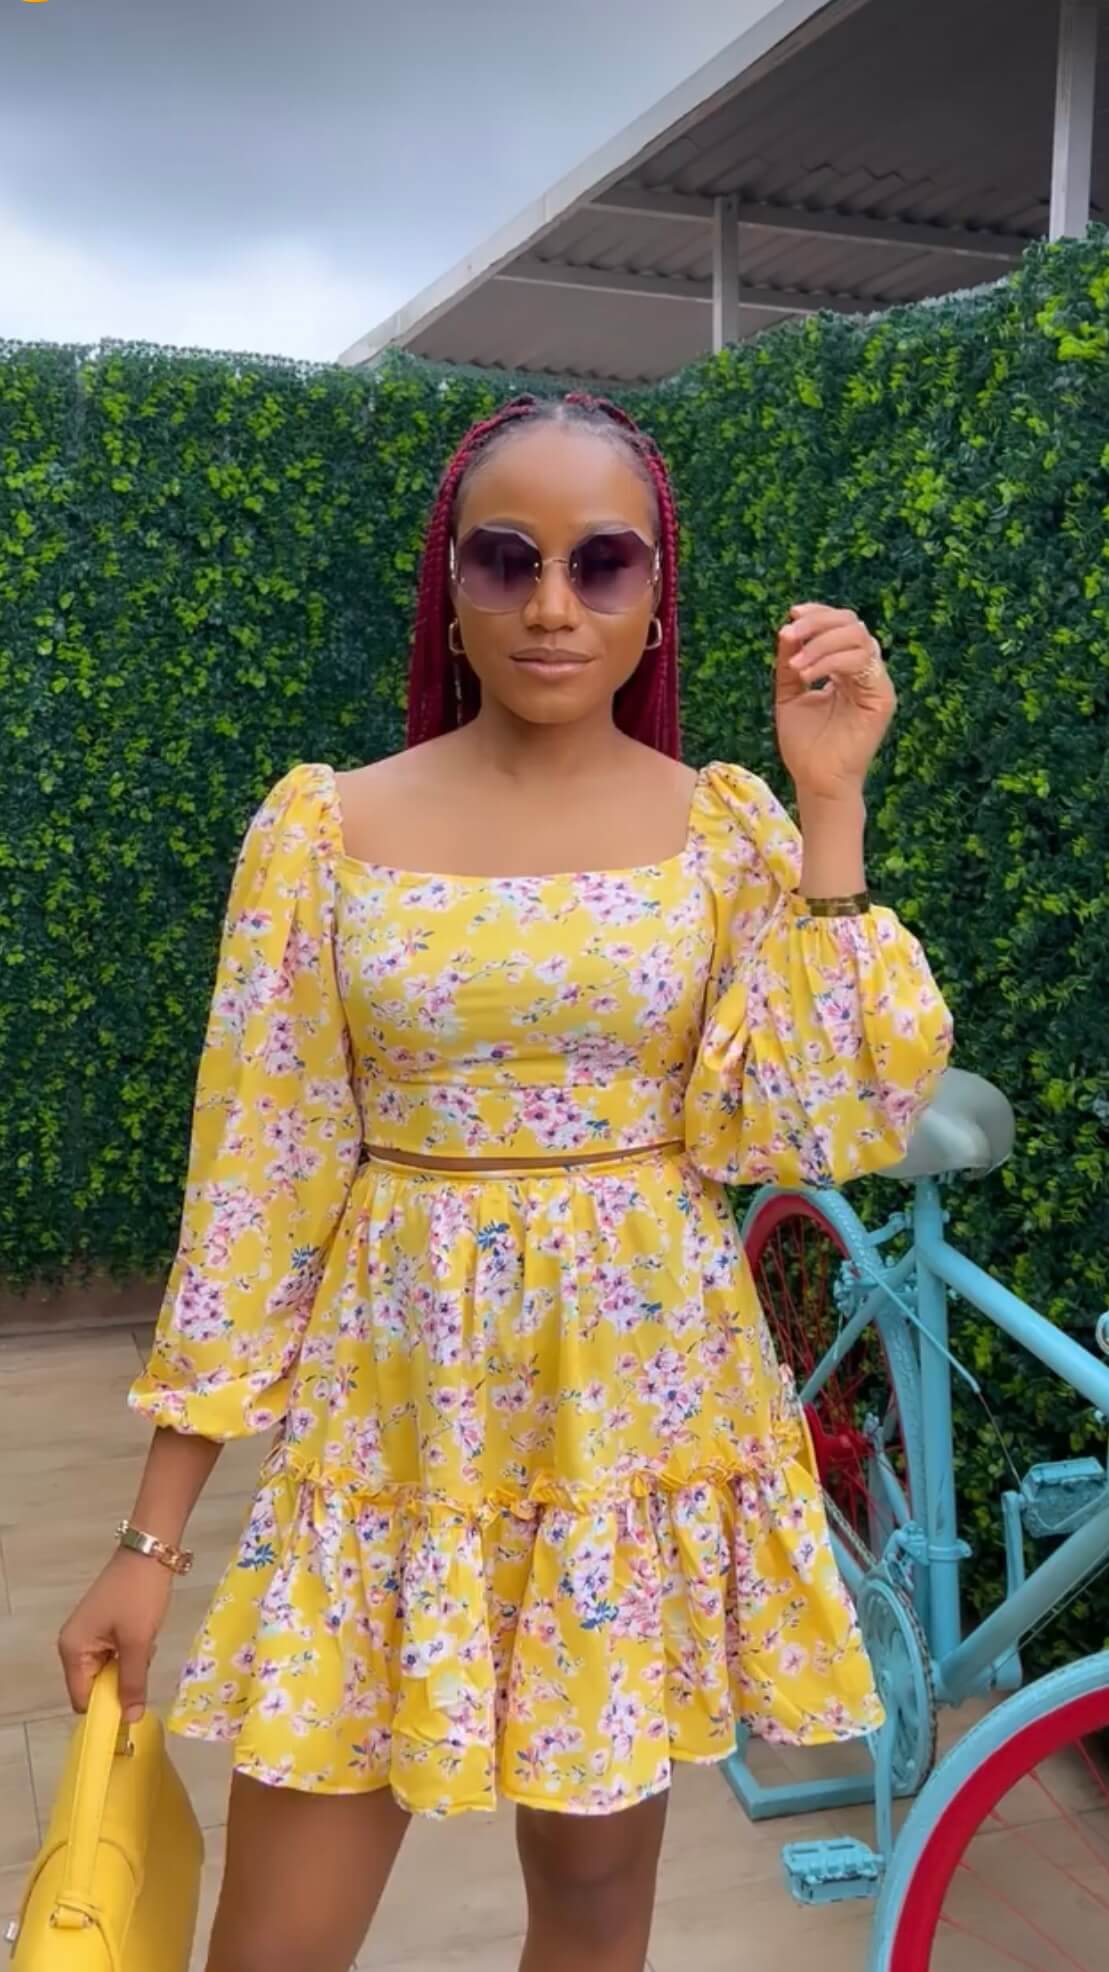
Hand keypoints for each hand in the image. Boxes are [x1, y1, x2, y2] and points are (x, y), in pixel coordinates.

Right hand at [58, 1550, 172, 1722]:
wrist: (150, 1552)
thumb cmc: (139, 1596)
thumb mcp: (138, 1642)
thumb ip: (133, 1683)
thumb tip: (130, 1720)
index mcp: (73, 1649)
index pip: (83, 1698)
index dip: (106, 1709)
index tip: (132, 1710)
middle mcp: (74, 1644)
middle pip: (95, 1685)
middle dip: (121, 1682)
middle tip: (143, 1665)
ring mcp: (88, 1633)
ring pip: (108, 1670)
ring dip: (129, 1666)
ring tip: (145, 1646)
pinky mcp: (103, 1625)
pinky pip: (114, 1653)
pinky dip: (131, 1652)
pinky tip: (146, 1636)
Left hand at [775, 604, 895, 800]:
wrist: (815, 780)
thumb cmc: (804, 744)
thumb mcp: (789, 695)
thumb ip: (790, 663)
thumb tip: (787, 630)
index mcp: (845, 668)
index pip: (841, 625)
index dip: (819, 614)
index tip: (792, 615)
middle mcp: (864, 672)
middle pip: (852, 624)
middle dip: (817, 624)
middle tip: (789, 636)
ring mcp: (876, 683)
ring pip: (858, 637)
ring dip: (821, 643)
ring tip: (796, 666)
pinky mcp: (882, 697)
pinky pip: (861, 662)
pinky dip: (830, 662)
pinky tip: (807, 676)